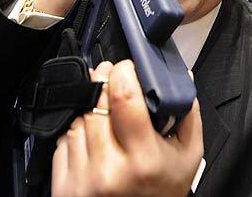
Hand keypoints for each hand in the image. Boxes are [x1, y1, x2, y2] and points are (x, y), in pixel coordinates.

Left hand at [52, 60, 202, 196]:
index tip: (126, 67)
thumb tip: (182, 79)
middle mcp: (109, 169)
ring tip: (106, 116)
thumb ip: (187, 116)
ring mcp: (83, 178)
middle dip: (103, 80)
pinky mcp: (64, 185)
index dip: (123, 72)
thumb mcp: (188, 158)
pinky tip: (93, 139)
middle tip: (110, 76)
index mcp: (143, 159)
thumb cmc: (162, 195)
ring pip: (78, 118)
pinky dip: (77, 132)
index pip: (123, 97)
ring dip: (90, 108)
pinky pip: (63, 139)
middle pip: (96, 102)